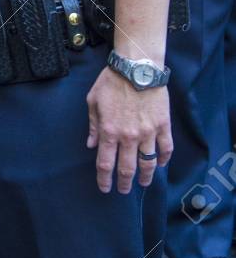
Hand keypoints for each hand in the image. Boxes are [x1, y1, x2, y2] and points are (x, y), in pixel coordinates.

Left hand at [86, 66, 171, 192]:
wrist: (137, 67)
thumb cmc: (112, 81)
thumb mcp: (93, 101)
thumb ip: (93, 126)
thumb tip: (91, 145)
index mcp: (109, 132)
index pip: (105, 164)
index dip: (104, 180)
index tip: (105, 188)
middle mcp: (129, 137)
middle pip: (127, 169)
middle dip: (124, 183)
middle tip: (123, 190)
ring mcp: (148, 133)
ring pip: (148, 163)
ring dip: (145, 177)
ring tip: (143, 183)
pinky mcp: (163, 125)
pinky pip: (166, 148)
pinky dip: (164, 159)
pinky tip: (160, 165)